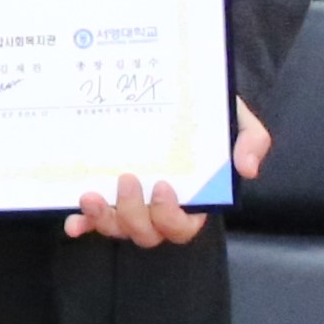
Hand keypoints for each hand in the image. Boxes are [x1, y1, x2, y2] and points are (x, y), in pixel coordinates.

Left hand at [63, 107, 267, 250]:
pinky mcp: (106, 193)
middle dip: (134, 215)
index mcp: (193, 197)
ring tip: (90, 195)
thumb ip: (251, 140)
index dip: (171, 216)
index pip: (183, 226)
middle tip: (126, 179)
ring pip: (118, 228)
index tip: (163, 187)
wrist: (177, 90)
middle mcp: (159, 207)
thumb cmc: (207, 110)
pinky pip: (93, 219)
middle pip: (147, 233)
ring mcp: (130, 202)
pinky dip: (83, 223)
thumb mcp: (236, 118)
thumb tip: (247, 168)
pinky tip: (72, 221)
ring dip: (104, 219)